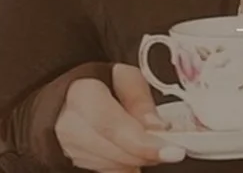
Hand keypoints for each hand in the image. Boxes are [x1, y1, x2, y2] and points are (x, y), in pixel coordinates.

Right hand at [56, 64, 186, 170]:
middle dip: (149, 152)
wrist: (70, 98)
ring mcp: (72, 149)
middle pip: (118, 152)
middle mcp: (70, 125)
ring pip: (117, 166)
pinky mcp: (79, 164)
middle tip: (172, 146)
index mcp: (82, 95)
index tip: (172, 151)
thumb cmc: (101, 85)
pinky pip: (114, 171)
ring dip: (140, 158)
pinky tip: (134, 149)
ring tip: (149, 140)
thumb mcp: (125, 77)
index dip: (144, 143)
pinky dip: (130, 163)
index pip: (113, 126)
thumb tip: (156, 127)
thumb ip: (141, 99)